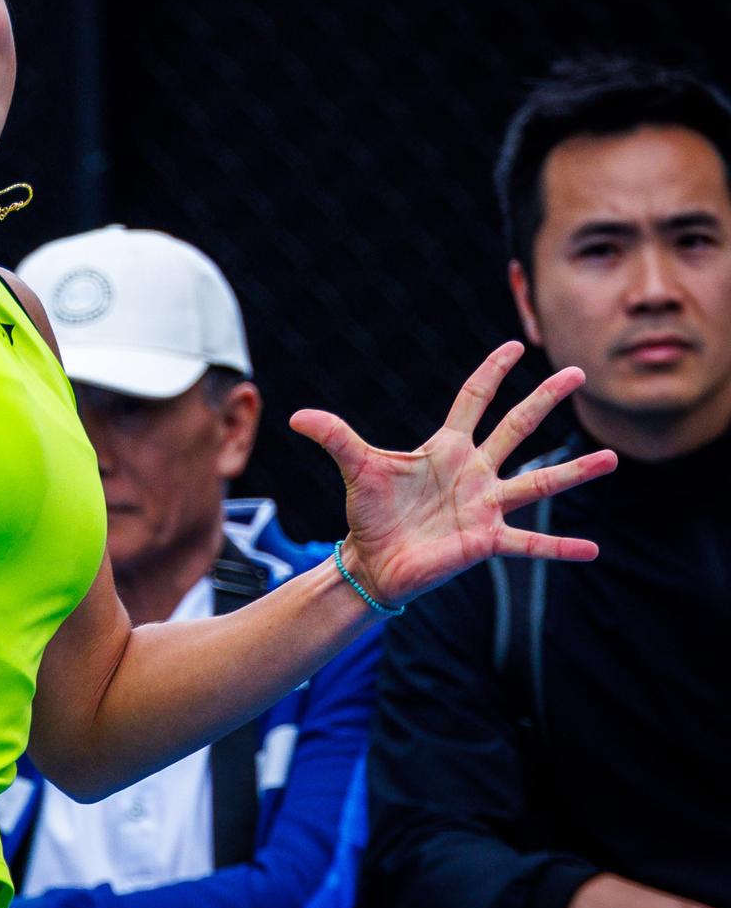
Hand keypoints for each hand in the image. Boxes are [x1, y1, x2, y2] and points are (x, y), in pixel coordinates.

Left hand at [289, 341, 616, 605]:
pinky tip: (593, 550)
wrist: (373, 561)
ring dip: (574, 471)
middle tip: (577, 373)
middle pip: (516, 428)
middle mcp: (474, 472)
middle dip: (544, 400)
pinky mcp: (486, 541)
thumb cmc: (370, 513)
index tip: (514, 347)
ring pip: (538, 483)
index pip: (474, 401)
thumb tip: (296, 416)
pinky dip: (559, 548)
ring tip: (612, 458)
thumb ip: (335, 438)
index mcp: (446, 448)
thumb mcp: (356, 469)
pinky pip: (530, 543)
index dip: (491, 374)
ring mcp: (485, 506)